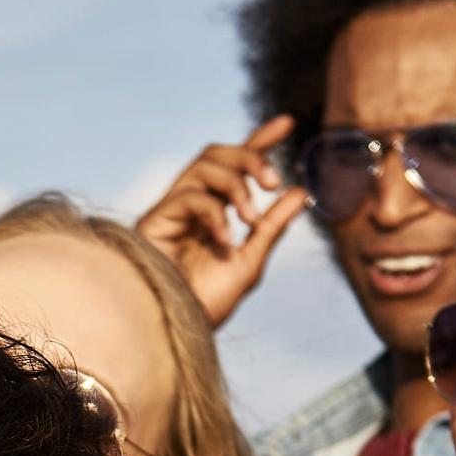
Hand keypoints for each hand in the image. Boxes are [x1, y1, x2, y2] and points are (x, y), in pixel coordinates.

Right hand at [134, 117, 310, 325]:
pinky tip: (224, 240)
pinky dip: (215, 213)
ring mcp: (171, 210)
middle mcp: (190, 205)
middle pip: (217, 154)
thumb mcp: (250, 261)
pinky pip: (189, 196)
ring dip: (235, 184)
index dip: (260, 140)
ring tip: (251, 217)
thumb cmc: (208, 303)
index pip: (236, 165)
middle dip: (250, 158)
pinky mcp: (154, 221)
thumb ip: (272, 226)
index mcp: (213, 212)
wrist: (177, 332)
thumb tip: (301, 191)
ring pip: (203, 165)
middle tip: (274, 181)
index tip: (288, 122)